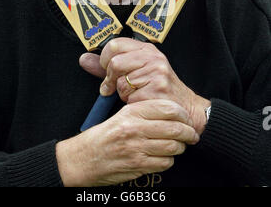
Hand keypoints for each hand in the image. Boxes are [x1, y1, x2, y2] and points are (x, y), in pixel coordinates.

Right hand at [56, 99, 198, 186]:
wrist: (82, 159)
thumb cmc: (103, 136)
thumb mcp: (120, 116)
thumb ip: (143, 112)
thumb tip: (171, 113)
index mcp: (131, 112)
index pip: (167, 108)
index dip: (183, 114)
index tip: (186, 118)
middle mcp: (135, 128)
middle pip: (175, 128)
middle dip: (189, 132)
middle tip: (192, 134)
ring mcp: (136, 148)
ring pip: (173, 147)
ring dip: (181, 147)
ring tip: (179, 146)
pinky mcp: (137, 166)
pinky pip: (165, 163)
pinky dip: (169, 160)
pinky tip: (164, 157)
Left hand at [80, 38, 210, 134]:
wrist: (184, 107)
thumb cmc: (158, 88)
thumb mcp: (135, 70)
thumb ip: (108, 65)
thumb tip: (84, 59)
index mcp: (146, 49)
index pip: (115, 44)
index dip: (105, 59)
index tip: (107, 69)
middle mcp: (152, 57)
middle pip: (115, 63)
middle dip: (110, 79)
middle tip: (114, 87)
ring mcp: (156, 73)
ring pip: (121, 83)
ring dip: (122, 94)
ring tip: (136, 93)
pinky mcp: (157, 89)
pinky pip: (130, 97)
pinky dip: (131, 103)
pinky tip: (142, 101)